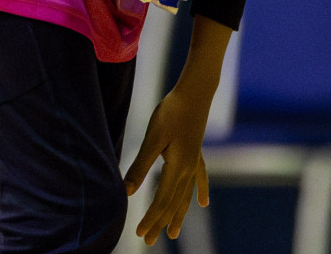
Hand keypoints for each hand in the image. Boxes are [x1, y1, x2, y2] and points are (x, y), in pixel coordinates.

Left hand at [122, 84, 210, 243]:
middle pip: (173, 203)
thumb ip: (140, 165)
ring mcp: (194, 161)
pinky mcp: (196, 152)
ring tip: (174, 233)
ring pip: (185, 195)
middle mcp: (188, 169)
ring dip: (178, 215)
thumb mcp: (152, 138)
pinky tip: (203, 204)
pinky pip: (199, 179)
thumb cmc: (171, 111)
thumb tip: (127, 192)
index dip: (150, 218)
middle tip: (149, 242)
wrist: (195, 92)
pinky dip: (201, 192)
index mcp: (177, 167)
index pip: (161, 200)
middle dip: (161, 223)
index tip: (138, 234)